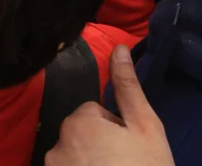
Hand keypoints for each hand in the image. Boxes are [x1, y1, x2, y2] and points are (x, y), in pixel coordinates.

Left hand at [46, 46, 173, 165]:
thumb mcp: (145, 128)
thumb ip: (128, 87)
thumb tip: (120, 48)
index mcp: (78, 123)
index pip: (92, 113)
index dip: (114, 129)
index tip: (129, 149)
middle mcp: (56, 146)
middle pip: (79, 135)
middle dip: (98, 146)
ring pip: (72, 158)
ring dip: (88, 164)